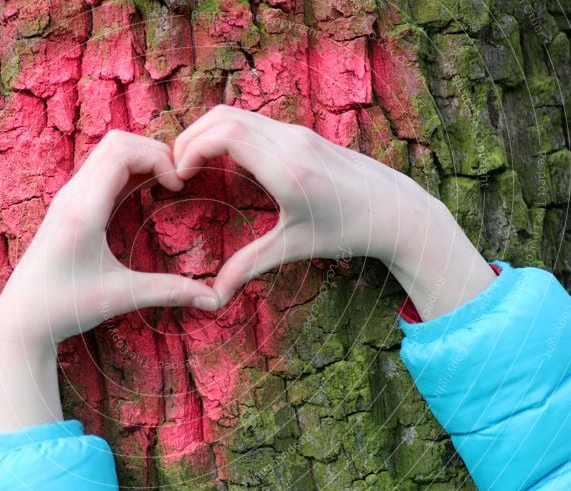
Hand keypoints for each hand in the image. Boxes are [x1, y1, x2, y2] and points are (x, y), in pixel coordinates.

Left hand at [0, 130, 219, 435]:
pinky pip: (100, 169)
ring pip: (106, 151)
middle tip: (176, 180)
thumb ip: (169, 292)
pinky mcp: (67, 205)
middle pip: (116, 141)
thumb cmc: (66, 307)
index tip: (178, 185)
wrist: (22, 317)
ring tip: (165, 184)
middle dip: (153, 151)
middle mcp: (72, 195)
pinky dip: (127, 169)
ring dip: (140, 158)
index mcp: (84, 210)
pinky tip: (144, 193)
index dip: (159, 157)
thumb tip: (213, 299)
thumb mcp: (121, 297)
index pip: (122, 151)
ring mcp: (67, 197)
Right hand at [173, 105, 494, 318]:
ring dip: (209, 132)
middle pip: (224, 116)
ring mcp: (298, 133)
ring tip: (193, 163)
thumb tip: (214, 296)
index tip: (178, 174)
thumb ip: (249, 265)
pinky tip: (223, 161)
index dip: (191, 147)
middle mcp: (290, 142)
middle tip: (175, 167)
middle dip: (191, 137)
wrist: (396, 210)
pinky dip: (228, 132)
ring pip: (239, 114)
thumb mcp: (294, 247)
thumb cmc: (347, 230)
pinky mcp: (303, 134)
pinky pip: (254, 121)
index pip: (224, 134)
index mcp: (286, 168)